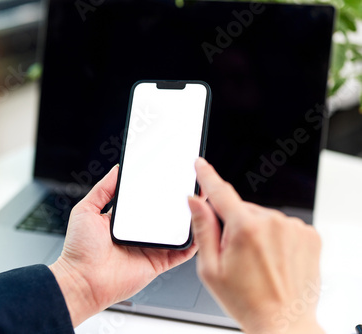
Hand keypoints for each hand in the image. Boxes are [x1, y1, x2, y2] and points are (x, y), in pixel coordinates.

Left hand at [50, 164, 197, 326]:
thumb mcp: (86, 209)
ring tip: (200, 200)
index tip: (170, 173)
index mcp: (124, 219)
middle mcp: (139, 232)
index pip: (146, 199)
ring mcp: (151, 247)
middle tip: (191, 183)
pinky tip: (201, 226)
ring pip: (177, 230)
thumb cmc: (79, 249)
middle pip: (165, 213)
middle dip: (179, 199)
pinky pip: (181, 252)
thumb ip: (103, 189)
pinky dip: (193, 241)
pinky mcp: (159, 263)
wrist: (81, 280)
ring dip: (189, 217)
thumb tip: (117, 169)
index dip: (159, 187)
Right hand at [188, 158, 323, 333]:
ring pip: (262, 218)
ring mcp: (293, 228)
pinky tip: (273, 259)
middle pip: (242, 210)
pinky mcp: (309, 234)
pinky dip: (275, 237)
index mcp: (245, 229)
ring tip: (257, 262)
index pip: (220, 192)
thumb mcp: (210, 268)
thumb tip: (195, 201)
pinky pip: (282, 225)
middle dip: (234, 225)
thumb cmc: (246, 301)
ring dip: (255, 232)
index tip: (200, 163)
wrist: (283, 322)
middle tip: (235, 255)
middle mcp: (272, 222)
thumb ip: (203, 229)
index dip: (206, 175)